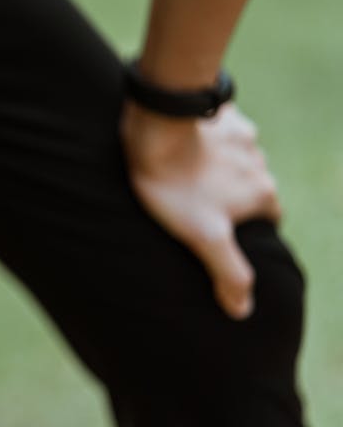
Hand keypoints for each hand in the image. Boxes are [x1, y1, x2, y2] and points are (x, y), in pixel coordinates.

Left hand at [121, 101, 281, 319]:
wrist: (158, 125)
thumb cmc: (178, 185)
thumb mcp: (204, 237)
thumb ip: (228, 273)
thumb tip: (243, 311)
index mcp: (263, 193)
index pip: (268, 219)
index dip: (249, 231)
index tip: (225, 237)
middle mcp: (260, 163)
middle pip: (251, 189)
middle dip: (233, 199)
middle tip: (200, 208)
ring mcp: (241, 136)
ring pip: (235, 161)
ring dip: (218, 170)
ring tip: (187, 180)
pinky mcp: (219, 115)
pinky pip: (217, 132)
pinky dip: (205, 142)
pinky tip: (182, 147)